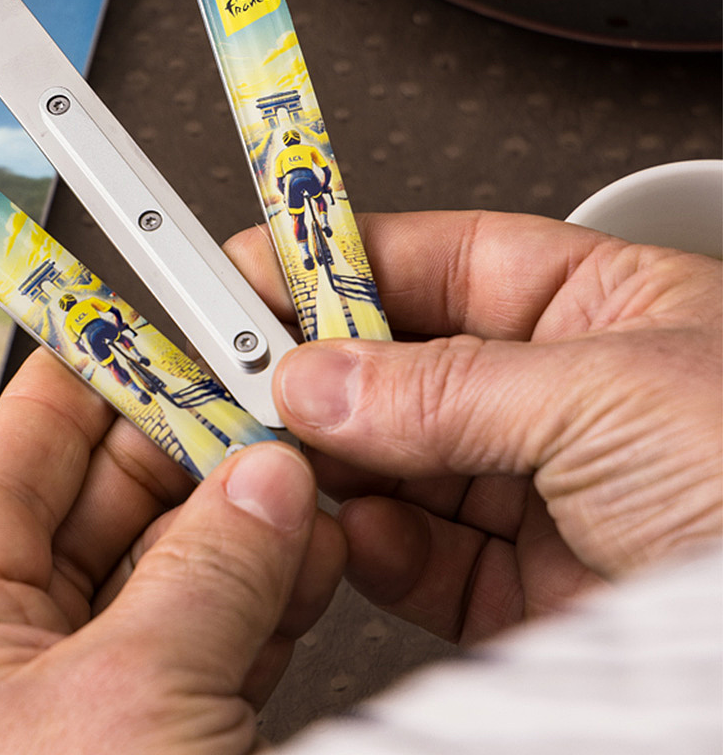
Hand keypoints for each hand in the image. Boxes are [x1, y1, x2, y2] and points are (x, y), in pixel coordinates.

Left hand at [0, 348, 344, 754]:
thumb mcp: (132, 695)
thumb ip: (203, 576)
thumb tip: (259, 483)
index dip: (57, 398)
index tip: (108, 336)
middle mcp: (22, 677)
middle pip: (97, 518)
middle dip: (175, 452)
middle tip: (234, 396)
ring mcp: (102, 715)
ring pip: (172, 580)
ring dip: (242, 523)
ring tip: (291, 470)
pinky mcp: (176, 749)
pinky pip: (221, 644)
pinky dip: (272, 597)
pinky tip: (308, 555)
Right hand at [226, 210, 722, 645]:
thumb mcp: (608, 397)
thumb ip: (446, 386)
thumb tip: (321, 374)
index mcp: (593, 305)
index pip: (429, 261)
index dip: (331, 259)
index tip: (251, 268)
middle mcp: (557, 393)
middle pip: (397, 361)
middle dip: (318, 367)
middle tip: (240, 368)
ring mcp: (539, 493)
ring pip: (393, 459)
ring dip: (331, 458)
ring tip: (277, 449)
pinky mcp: (524, 589)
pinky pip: (416, 555)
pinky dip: (368, 544)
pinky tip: (350, 528)